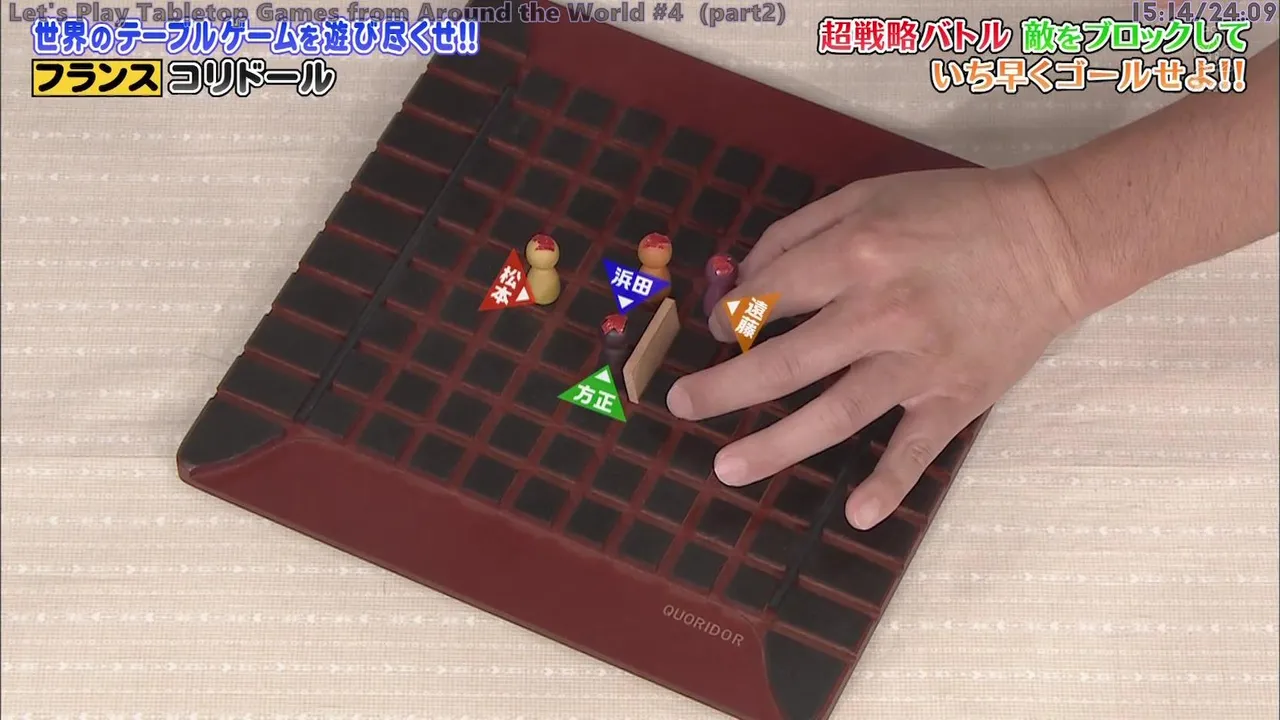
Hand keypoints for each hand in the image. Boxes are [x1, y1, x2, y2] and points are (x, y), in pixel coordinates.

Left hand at [665, 166, 1085, 529]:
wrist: (1053, 237)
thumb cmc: (953, 211)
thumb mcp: (869, 193)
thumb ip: (798, 230)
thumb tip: (741, 277)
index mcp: (857, 253)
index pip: (770, 295)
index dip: (731, 313)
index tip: (719, 327)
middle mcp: (881, 311)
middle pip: (786, 362)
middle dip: (725, 388)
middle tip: (681, 405)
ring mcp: (920, 362)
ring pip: (837, 413)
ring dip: (778, 445)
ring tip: (727, 468)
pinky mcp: (957, 396)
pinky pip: (919, 448)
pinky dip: (891, 483)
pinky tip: (858, 515)